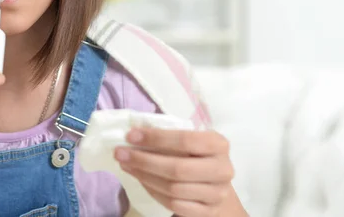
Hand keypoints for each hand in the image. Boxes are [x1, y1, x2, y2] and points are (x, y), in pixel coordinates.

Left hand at [115, 128, 234, 216]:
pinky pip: (174, 204)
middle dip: (144, 161)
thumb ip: (168, 136)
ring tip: (127, 165)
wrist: (216, 184)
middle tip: (120, 153)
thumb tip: (134, 133)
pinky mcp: (208, 211)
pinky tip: (141, 180)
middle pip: (178, 168)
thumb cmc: (197, 155)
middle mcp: (222, 169)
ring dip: (144, 176)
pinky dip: (153, 192)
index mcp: (218, 144)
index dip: (156, 138)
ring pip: (173, 189)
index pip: (185, 139)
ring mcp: (217, 193)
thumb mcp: (190, 141)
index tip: (130, 135)